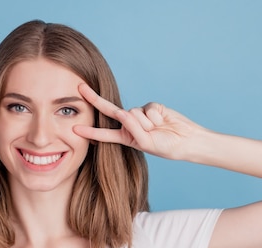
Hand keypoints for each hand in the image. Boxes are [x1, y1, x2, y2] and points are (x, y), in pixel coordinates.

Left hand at [73, 84, 202, 159]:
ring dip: (147, 123)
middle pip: (109, 110)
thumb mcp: (146, 143)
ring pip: (134, 113)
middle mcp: (130, 124)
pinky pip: (148, 109)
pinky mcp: (151, 106)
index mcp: (125, 137)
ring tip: (158, 130)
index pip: (104, 134)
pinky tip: (163, 121)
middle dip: (94, 99)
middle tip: (80, 87)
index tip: (75, 130)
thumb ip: (133, 129)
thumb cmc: (166, 146)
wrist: (186, 139)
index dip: (90, 132)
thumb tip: (122, 112)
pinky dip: (156, 116)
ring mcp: (140, 114)